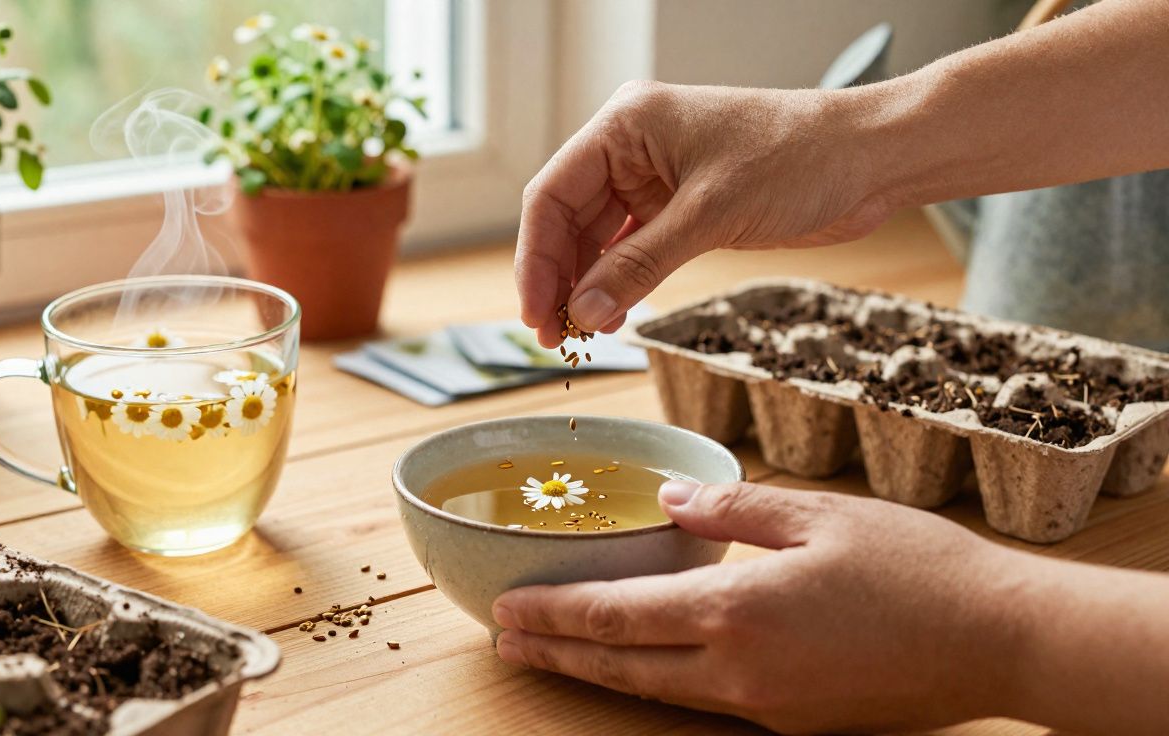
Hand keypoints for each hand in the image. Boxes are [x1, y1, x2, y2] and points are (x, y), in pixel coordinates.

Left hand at [491, 481, 1029, 733]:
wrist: (1002, 642)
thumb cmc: (918, 569)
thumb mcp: (819, 514)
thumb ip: (733, 507)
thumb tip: (670, 499)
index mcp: (738, 613)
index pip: (618, 617)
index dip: (554, 616)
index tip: (503, 611)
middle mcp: (740, 672)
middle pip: (622, 669)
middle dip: (557, 656)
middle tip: (503, 646)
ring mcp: (767, 707)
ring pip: (658, 693)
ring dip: (599, 674)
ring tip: (554, 659)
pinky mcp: (795, 721)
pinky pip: (707, 702)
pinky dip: (658, 683)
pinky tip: (647, 665)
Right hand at [515, 81, 893, 345]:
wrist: (870, 159)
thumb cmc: (799, 157)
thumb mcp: (710, 215)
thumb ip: (639, 265)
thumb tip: (586, 311)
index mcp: (626, 124)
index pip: (552, 193)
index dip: (537, 258)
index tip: (536, 312)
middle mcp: (632, 148)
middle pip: (568, 219)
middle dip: (559, 278)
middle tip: (555, 336)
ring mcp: (656, 177)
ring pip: (597, 239)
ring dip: (588, 286)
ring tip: (582, 335)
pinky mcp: (682, 207)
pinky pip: (632, 249)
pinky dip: (620, 282)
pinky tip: (612, 315)